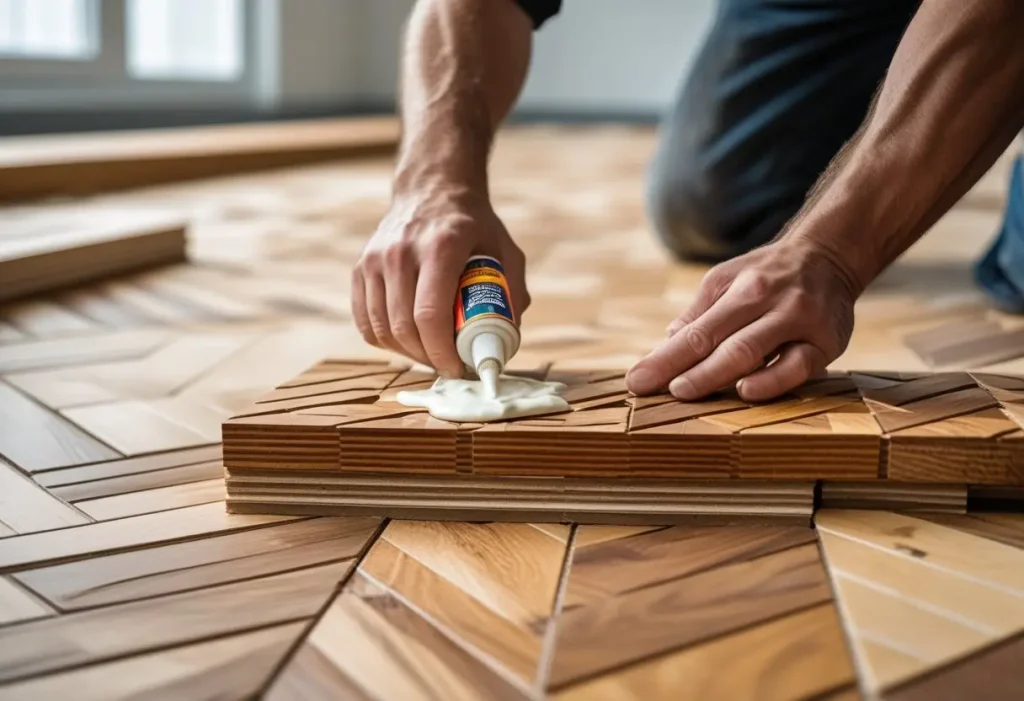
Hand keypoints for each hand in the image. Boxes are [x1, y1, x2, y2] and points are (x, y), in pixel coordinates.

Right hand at [352, 189, 529, 377]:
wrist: (432, 189)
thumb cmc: (472, 225)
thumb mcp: (504, 249)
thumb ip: (512, 291)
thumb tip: (508, 337)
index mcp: (440, 247)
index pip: (430, 314)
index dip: (441, 352)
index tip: (456, 368)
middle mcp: (400, 251)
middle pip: (403, 327)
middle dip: (426, 358)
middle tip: (446, 366)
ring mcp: (374, 259)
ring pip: (381, 328)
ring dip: (406, 353)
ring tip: (429, 355)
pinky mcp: (360, 267)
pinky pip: (364, 320)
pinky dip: (383, 340)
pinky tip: (405, 342)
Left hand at [625, 240, 858, 401]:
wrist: (830, 256)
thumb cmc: (767, 275)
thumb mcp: (727, 280)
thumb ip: (699, 315)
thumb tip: (665, 347)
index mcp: (741, 288)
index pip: (695, 331)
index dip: (664, 359)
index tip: (636, 382)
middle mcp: (768, 301)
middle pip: (720, 342)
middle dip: (684, 369)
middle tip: (654, 391)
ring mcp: (799, 321)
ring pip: (753, 352)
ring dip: (715, 375)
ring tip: (684, 392)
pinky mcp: (827, 342)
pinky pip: (797, 367)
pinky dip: (771, 381)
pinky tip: (745, 391)